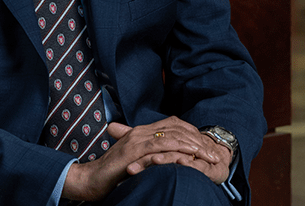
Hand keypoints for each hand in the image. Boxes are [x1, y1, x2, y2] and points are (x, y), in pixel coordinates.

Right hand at [61, 117, 222, 200]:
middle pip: (176, 129)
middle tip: (215, 152)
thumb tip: (163, 158)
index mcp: (140, 132)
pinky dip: (178, 150)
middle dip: (198, 140)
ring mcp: (137, 140)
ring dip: (193, 145)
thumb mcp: (132, 161)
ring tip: (209, 155)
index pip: (172, 125)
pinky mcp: (134, 151)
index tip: (206, 145)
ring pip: (172, 136)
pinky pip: (161, 147)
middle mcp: (139, 132)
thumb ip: (146, 155)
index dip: (191, 133)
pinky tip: (191, 157)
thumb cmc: (110, 174)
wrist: (89, 179)